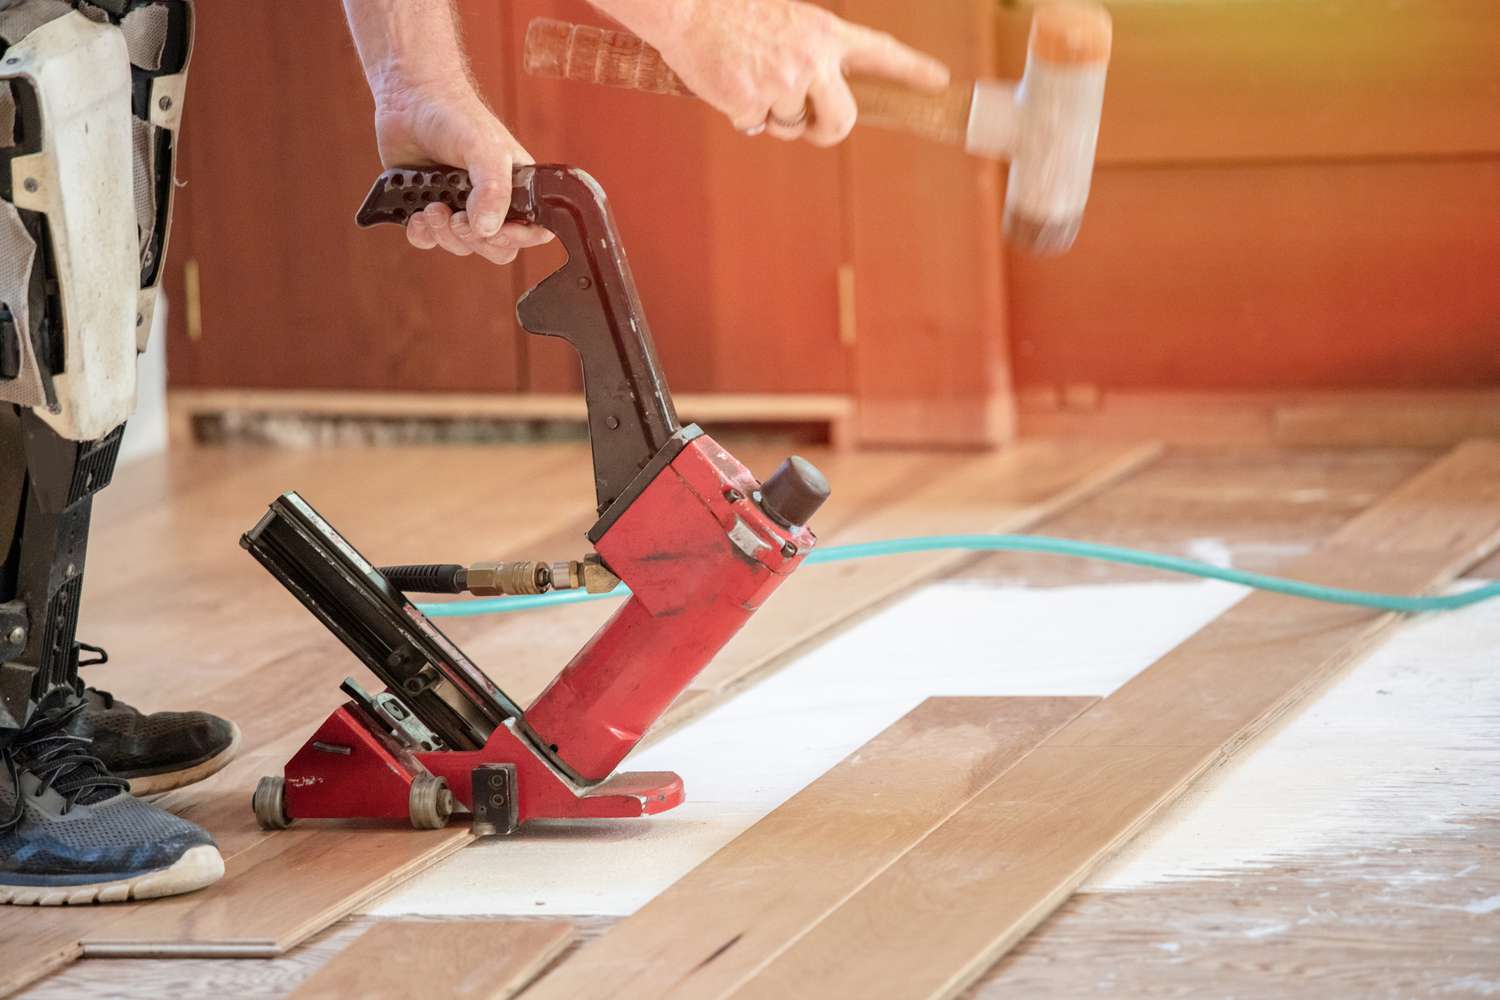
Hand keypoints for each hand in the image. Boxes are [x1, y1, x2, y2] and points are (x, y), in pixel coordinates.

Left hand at [372, 84, 553, 263]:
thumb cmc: (457, 116)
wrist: (410, 99)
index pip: (533, 231)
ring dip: (444, 234)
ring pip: (461, 246)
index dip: (518, 238)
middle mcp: (490, 202)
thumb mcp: (485, 150)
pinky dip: (422, 234)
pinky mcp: (426, 208)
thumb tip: (487, 230)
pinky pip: (428, 240)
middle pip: (496, 248)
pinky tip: (416, 213)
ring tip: (432, 206)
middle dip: (475, 240)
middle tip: (458, 219)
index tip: (496, 229)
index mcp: (516, 189)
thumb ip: (493, 190)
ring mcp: (458, 207)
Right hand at [647, 0, 949, 145]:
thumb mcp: (786, 21)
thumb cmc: (730, 10)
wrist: (687, 6)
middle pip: (842, 120)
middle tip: (808, 127)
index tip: (938, 81)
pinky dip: (738, 110)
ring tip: (745, 75)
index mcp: (825, 33)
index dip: (912, 69)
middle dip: (826, 131)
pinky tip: (725, 80)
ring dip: (769, 114)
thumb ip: (811, 52)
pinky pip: (754, 124)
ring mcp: (785, 84)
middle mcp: (813, 60)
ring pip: (789, 125)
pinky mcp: (753, 103)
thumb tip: (812, 101)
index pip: (880, 52)